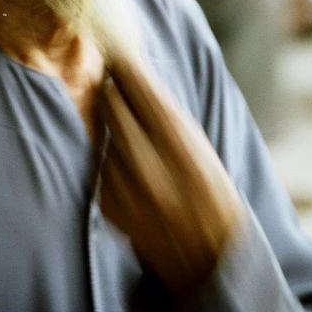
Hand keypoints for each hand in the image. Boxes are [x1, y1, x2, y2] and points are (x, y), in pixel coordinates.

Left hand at [98, 55, 244, 293]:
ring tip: (140, 146)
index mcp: (180, 144)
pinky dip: (112, 163)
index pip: (139, 88)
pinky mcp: (109, 205)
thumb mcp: (199, 144)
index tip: (119, 56)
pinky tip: (133, 174)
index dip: (126, 67)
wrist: (208, 256)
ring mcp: (125, 188)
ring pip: (105, 134)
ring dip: (115, 131)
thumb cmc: (210, 191)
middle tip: (119, 87)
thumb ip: (164, 111)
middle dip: (114, 92)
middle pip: (111, 104)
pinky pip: (101, 166)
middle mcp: (150, 164)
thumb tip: (132, 73)